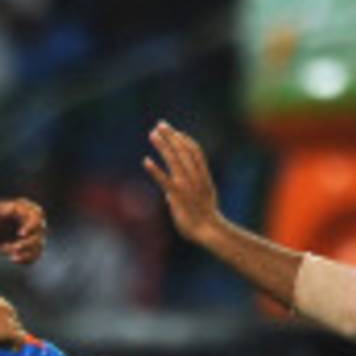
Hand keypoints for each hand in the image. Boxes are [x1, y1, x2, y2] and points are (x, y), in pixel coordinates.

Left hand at [0, 198, 46, 264]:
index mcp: (22, 209)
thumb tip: (13, 208)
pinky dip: (27, 260)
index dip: (32, 226)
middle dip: (29, 243)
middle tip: (13, 248)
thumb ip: (1, 212)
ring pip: (38, 246)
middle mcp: (27, 221)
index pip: (38, 216)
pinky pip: (33, 255)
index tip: (20, 234)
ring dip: (29, 253)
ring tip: (12, 257)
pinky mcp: (22, 246)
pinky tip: (13, 260)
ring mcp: (26, 235)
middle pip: (39, 233)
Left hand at [143, 122, 222, 245]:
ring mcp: (186, 185)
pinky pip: (164, 180)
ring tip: (152, 134)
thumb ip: (184, 196)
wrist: (210, 231)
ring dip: (163, 145)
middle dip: (171, 136)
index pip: (195, 152)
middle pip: (183, 150)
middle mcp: (195, 177)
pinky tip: (145, 161)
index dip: (185, 140)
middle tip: (160, 125)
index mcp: (203, 177)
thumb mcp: (198, 204)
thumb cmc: (203, 221)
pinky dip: (155, 170)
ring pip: (174, 160)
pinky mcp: (177, 195)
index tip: (175, 132)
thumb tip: (168, 196)